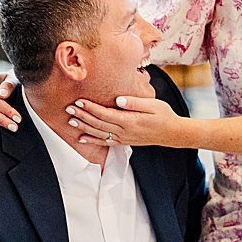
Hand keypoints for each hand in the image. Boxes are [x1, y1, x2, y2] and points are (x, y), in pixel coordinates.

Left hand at [66, 96, 189, 148]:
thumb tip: (119, 99)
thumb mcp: (153, 105)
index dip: (91, 107)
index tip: (79, 100)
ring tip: (71, 120)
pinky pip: (104, 142)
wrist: (172, 133)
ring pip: (99, 133)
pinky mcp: (124, 141)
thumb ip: (135, 102)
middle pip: (98, 123)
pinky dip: (92, 140)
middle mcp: (124, 131)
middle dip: (83, 115)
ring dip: (84, 127)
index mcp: (130, 121)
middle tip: (69, 108)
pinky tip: (81, 138)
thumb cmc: (164, 116)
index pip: (105, 113)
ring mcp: (123, 138)